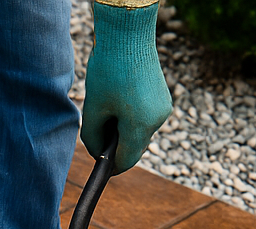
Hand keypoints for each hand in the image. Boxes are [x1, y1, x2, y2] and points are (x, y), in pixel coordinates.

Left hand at [82, 1, 172, 172]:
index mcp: (140, 126)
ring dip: (122, 130)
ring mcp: (163, 108)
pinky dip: (130, 118)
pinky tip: (117, 102)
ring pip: (139, 132)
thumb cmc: (108, 72)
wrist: (129, 36)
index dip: (110, 166)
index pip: (126, 160)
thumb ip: (92, 137)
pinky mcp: (163, 98)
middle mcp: (157, 120)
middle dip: (115, 145)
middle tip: (96, 130)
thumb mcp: (93, 109)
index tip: (99, 166)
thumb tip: (97, 154)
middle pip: (134, 147)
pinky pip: (145, 118)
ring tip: (105, 110)